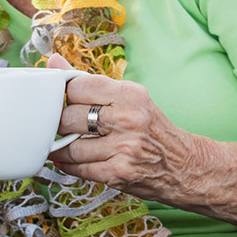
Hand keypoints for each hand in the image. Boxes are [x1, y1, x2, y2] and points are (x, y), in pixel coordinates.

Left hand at [46, 56, 236, 223]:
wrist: (184, 165)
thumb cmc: (151, 129)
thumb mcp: (129, 98)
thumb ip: (90, 82)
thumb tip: (53, 62)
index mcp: (130, 94)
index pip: (77, 87)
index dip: (66, 95)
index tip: (68, 101)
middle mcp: (128, 119)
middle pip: (69, 117)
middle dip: (62, 124)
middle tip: (67, 126)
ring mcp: (123, 148)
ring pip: (70, 146)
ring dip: (63, 148)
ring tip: (67, 145)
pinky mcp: (118, 173)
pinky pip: (78, 168)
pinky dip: (69, 165)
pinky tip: (73, 160)